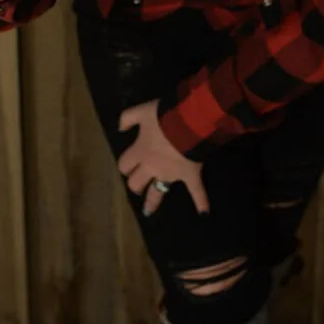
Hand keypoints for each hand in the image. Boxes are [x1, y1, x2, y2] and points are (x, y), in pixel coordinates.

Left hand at [117, 100, 208, 215]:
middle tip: (138, 181)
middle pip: (136, 183)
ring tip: (148, 211)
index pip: (124, 165)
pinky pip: (196, 192)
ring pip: (157, 193)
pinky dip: (201, 202)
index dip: (125, 164)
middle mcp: (152, 166)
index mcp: (140, 151)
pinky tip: (203, 212)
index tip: (128, 163)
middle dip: (135, 183)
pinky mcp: (189, 175)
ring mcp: (170, 174)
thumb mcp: (142, 110)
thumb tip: (119, 129)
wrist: (190, 122)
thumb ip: (127, 118)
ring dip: (152, 202)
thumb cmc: (164, 116)